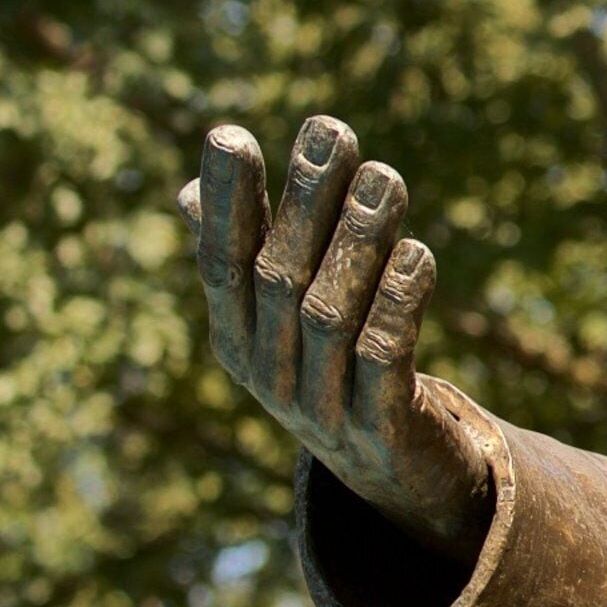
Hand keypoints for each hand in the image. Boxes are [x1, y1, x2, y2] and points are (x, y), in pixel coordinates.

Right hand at [178, 115, 492, 558]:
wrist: (399, 473)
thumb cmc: (338, 366)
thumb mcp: (288, 317)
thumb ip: (250, 250)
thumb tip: (190, 188)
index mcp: (236, 339)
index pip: (222, 261)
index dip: (226, 202)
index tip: (230, 134)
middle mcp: (269, 374)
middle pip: (279, 278)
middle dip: (306, 201)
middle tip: (332, 132)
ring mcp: (322, 408)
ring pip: (330, 315)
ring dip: (359, 241)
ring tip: (386, 178)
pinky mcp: (381, 431)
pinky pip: (383, 361)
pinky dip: (396, 304)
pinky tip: (416, 254)